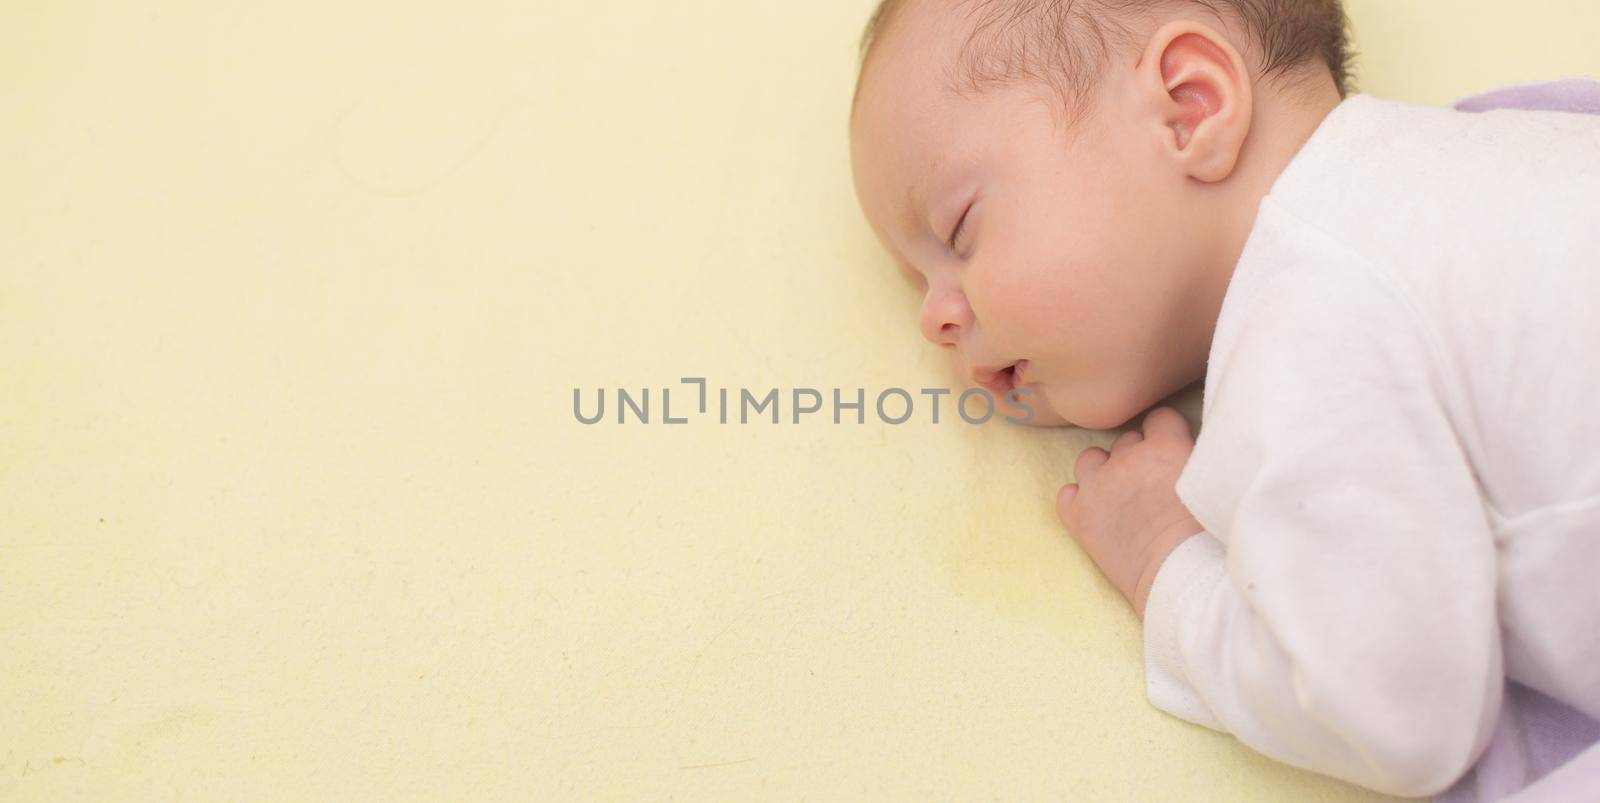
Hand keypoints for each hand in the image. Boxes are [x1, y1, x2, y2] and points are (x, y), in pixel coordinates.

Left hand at [1056, 406, 1205, 618]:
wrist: (1182, 576)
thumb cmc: (1210, 536)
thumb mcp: (1213, 481)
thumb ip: (1195, 455)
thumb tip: (1187, 445)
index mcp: (1164, 447)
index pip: (1159, 418)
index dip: (1165, 436)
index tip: (1171, 454)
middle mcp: (1127, 460)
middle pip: (1127, 441)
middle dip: (1138, 457)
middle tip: (1153, 486)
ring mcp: (1097, 486)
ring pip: (1091, 459)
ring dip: (1104, 472)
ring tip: (1121, 497)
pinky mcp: (1079, 515)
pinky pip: (1067, 494)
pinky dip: (1079, 501)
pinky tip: (1097, 514)